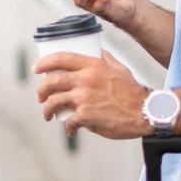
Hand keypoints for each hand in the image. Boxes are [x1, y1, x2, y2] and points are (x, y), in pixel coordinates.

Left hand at [34, 50, 150, 138]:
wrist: (144, 113)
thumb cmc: (132, 92)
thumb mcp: (119, 68)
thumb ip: (106, 59)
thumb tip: (97, 51)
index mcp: (93, 65)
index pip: (61, 58)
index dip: (44, 63)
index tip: (36, 69)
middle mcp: (85, 79)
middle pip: (52, 82)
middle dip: (41, 90)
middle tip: (40, 96)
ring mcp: (84, 98)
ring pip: (54, 102)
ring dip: (47, 110)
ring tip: (48, 114)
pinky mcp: (85, 116)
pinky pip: (68, 122)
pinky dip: (68, 128)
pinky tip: (71, 130)